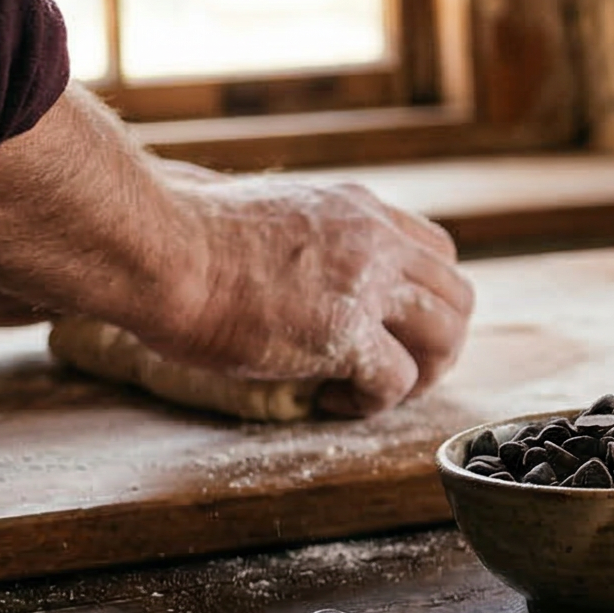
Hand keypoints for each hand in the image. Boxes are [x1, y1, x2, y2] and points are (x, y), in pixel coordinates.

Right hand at [0, 85, 475, 416]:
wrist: (157, 247)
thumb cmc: (182, 232)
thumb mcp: (263, 211)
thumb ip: (298, 232)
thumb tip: (280, 254)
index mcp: (357, 209)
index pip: (435, 250)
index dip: (425, 296)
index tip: (394, 324)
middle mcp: (375, 241)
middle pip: (456, 295)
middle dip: (439, 341)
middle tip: (400, 370)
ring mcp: (366, 285)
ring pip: (446, 336)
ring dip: (422, 373)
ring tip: (377, 391)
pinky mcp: (345, 334)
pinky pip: (395, 380)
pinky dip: (374, 402)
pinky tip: (334, 403)